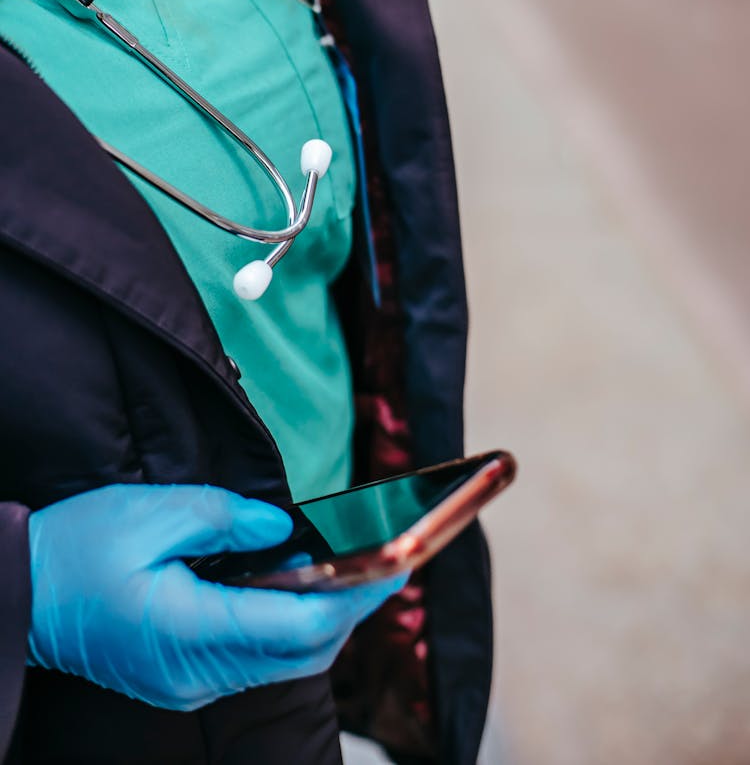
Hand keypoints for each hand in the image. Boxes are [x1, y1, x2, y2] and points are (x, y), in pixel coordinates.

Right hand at [28, 483, 404, 709]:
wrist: (20, 591)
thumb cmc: (77, 549)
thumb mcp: (152, 512)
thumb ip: (227, 518)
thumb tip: (284, 530)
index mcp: (191, 630)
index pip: (299, 623)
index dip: (354, 595)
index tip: (393, 564)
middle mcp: (198, 671)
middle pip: (302, 652)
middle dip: (352, 610)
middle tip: (389, 565)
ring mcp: (190, 682)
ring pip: (284, 661)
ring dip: (325, 620)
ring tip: (357, 574)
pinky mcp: (184, 676)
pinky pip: (256, 659)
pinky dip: (289, 626)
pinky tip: (301, 591)